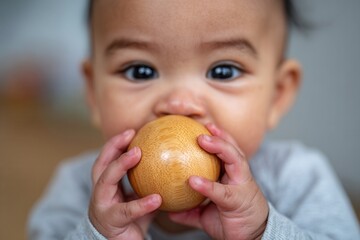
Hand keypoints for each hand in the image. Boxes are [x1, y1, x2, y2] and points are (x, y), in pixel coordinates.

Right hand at [89, 129, 161, 239]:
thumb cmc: (131, 218)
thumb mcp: (139, 196)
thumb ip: (150, 182)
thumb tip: (174, 164)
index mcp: (107, 184)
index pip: (107, 159)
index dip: (116, 143)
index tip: (131, 130)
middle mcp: (101, 192)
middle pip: (101, 164)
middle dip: (112, 146)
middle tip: (129, 134)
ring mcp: (103, 205)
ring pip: (106, 181)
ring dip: (120, 164)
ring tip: (137, 153)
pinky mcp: (112, 220)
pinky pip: (127, 210)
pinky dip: (142, 204)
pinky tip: (157, 198)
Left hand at [169, 124, 268, 239]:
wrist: (253, 238)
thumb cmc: (231, 221)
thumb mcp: (207, 214)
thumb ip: (191, 210)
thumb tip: (169, 210)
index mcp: (233, 177)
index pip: (227, 153)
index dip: (218, 138)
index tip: (204, 127)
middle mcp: (239, 177)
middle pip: (233, 150)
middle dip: (221, 136)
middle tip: (205, 127)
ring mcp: (241, 186)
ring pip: (235, 160)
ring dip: (220, 147)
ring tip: (203, 140)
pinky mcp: (237, 201)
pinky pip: (221, 191)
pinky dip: (207, 185)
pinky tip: (193, 181)